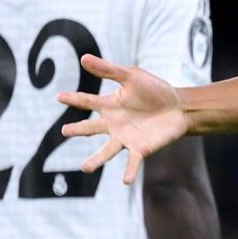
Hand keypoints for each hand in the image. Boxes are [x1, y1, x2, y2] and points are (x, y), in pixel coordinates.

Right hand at [59, 56, 188, 185]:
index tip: (59, 97)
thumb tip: (83, 58)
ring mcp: (126, 138)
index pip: (87, 102)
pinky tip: (125, 181)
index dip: (74, 98)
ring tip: (85, 167)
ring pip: (107, 151)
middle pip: (92, 128)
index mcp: (109, 105)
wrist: (178, 107)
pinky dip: (129, 171)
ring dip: (96, 159)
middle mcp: (113, 124)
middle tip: (64, 131)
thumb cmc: (154, 91)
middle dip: (79, 129)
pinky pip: (132, 162)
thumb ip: (108, 70)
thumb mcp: (131, 76)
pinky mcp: (141, 148)